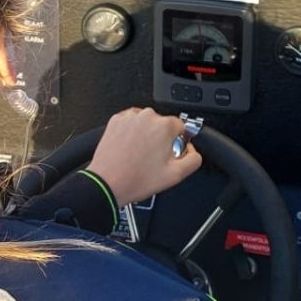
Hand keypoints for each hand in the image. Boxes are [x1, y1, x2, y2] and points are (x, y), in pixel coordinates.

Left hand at [87, 107, 202, 206]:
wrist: (107, 184)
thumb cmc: (135, 179)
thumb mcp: (176, 175)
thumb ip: (194, 159)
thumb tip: (193, 151)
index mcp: (165, 126)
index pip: (181, 127)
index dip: (178, 142)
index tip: (170, 153)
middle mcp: (147, 117)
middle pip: (163, 125)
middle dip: (161, 139)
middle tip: (153, 158)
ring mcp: (130, 118)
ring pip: (146, 123)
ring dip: (146, 135)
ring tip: (139, 155)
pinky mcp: (116, 121)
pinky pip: (131, 123)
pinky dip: (132, 133)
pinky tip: (130, 148)